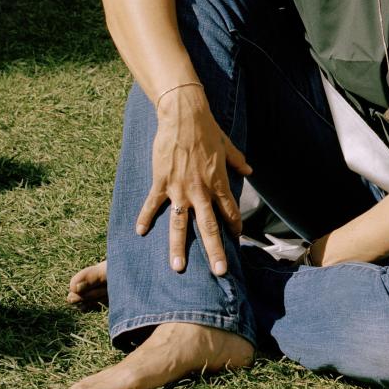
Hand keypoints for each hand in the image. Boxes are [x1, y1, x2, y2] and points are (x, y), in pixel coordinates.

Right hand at [136, 85, 252, 274]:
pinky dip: (145, 218)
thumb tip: (249, 170)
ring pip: (180, 224)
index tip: (237, 240)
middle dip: (215, 251)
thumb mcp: (227, 146)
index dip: (234, 227)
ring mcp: (179, 189)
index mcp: (218, 183)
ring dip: (178, 247)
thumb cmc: (207, 129)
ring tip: (178, 268)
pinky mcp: (161, 182)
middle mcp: (200, 191)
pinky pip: (152, 205)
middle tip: (220, 272)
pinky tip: (139, 232)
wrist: (184, 116)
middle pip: (209, 227)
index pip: (229, 212)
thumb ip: (237, 161)